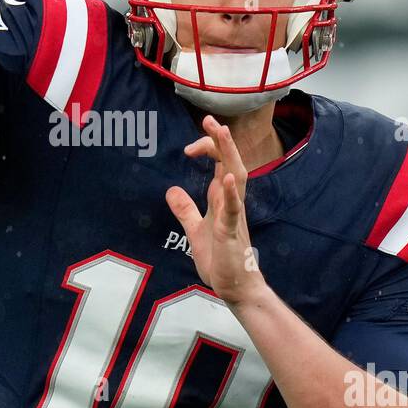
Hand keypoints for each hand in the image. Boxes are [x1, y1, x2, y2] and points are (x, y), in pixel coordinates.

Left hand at [165, 115, 263, 306]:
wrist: (236, 288)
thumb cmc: (221, 260)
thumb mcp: (195, 230)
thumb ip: (185, 210)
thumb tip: (171, 189)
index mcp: (223, 200)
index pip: (220, 164)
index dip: (209, 148)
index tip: (190, 145)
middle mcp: (231, 202)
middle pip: (230, 163)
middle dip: (221, 141)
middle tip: (209, 119)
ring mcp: (233, 216)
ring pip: (237, 178)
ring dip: (229, 155)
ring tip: (222, 133)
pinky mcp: (231, 233)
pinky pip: (233, 210)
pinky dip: (231, 193)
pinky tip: (228, 178)